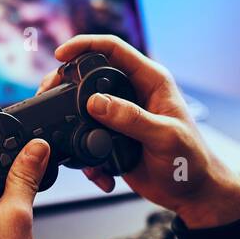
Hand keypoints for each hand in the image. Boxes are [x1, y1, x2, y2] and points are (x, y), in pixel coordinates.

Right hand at [40, 35, 239, 227]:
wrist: (192, 193)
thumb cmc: (191, 161)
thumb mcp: (164, 136)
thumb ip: (131, 118)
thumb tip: (96, 102)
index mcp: (151, 81)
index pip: (115, 50)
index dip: (85, 45)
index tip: (62, 54)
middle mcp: (134, 94)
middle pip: (91, 76)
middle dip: (66, 83)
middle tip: (48, 93)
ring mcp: (121, 117)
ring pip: (84, 109)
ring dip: (70, 123)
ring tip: (64, 135)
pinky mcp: (113, 139)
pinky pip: (87, 139)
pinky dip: (84, 156)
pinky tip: (96, 171)